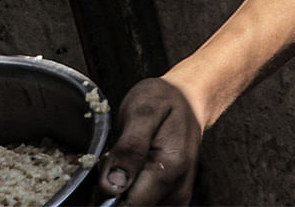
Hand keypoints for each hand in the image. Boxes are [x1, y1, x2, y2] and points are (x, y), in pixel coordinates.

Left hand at [99, 76, 204, 204]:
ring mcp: (177, 198)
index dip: (107, 193)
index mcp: (170, 168)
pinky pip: (144, 205)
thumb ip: (129, 148)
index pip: (129, 205)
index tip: (106, 168)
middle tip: (115, 160)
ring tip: (126, 163)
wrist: (189, 99)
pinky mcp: (172, 200)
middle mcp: (177, 191)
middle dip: (113, 192)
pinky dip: (132, 194)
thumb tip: (112, 186)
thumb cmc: (164, 100)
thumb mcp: (143, 112)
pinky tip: (134, 172)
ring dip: (122, 193)